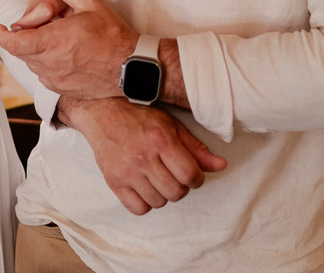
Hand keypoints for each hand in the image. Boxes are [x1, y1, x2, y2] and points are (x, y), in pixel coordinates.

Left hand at [0, 0, 137, 99]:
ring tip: (55, 40)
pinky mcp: (63, 90)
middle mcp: (50, 63)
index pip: (14, 42)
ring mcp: (55, 79)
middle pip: (22, 52)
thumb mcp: (90, 4)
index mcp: (52, 41)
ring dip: (35, 52)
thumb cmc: (112, 34)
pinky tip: (62, 55)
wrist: (131, 66)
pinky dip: (46, 65)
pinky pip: (44, 77)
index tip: (1, 27)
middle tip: (40, 27)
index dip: (2, 35)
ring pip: (32, 65)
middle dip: (24, 38)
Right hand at [62, 97, 226, 214]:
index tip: (193, 175)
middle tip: (174, 175)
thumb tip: (220, 165)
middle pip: (176, 192)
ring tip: (157, 179)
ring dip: (163, 194)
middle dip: (181, 187)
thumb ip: (196, 148)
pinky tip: (144, 188)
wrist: (102, 115)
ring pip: (159, 202)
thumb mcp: (171, 126)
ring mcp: (126, 171)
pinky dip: (145, 203)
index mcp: (160, 140)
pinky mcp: (113, 181)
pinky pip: (138, 209)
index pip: (189, 174)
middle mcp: (143, 157)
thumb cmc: (138, 118)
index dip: (197, 179)